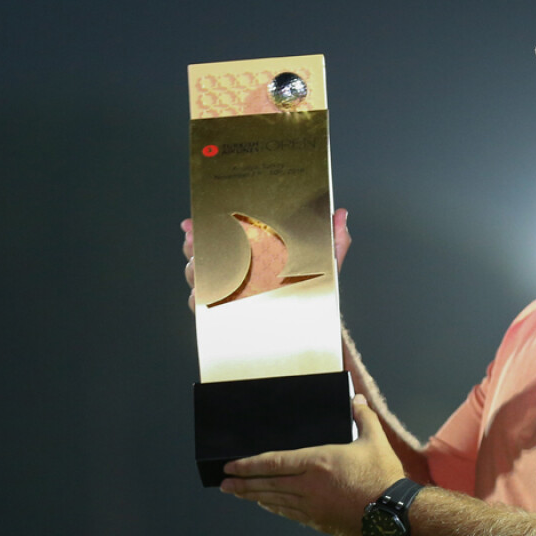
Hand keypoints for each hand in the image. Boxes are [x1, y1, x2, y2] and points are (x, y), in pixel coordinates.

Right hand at [182, 208, 349, 312]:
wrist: (312, 321)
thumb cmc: (315, 287)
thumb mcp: (326, 260)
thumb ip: (334, 237)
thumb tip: (342, 213)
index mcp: (254, 249)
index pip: (220, 231)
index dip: (202, 225)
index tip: (193, 222)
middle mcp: (236, 267)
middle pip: (201, 251)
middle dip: (194, 244)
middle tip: (195, 238)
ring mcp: (227, 289)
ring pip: (197, 274)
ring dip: (196, 268)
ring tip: (201, 263)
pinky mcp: (224, 311)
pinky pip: (201, 303)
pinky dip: (198, 297)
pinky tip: (203, 292)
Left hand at [219, 394, 405, 535]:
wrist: (392, 514)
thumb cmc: (383, 476)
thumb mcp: (375, 441)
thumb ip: (363, 418)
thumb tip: (357, 400)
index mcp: (318, 462)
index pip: (273, 462)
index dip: (248, 464)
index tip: (230, 465)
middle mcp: (308, 486)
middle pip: (267, 484)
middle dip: (243, 482)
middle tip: (224, 482)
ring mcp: (311, 506)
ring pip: (275, 500)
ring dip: (254, 496)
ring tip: (238, 493)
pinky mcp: (319, 522)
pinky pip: (289, 513)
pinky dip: (274, 507)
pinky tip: (267, 505)